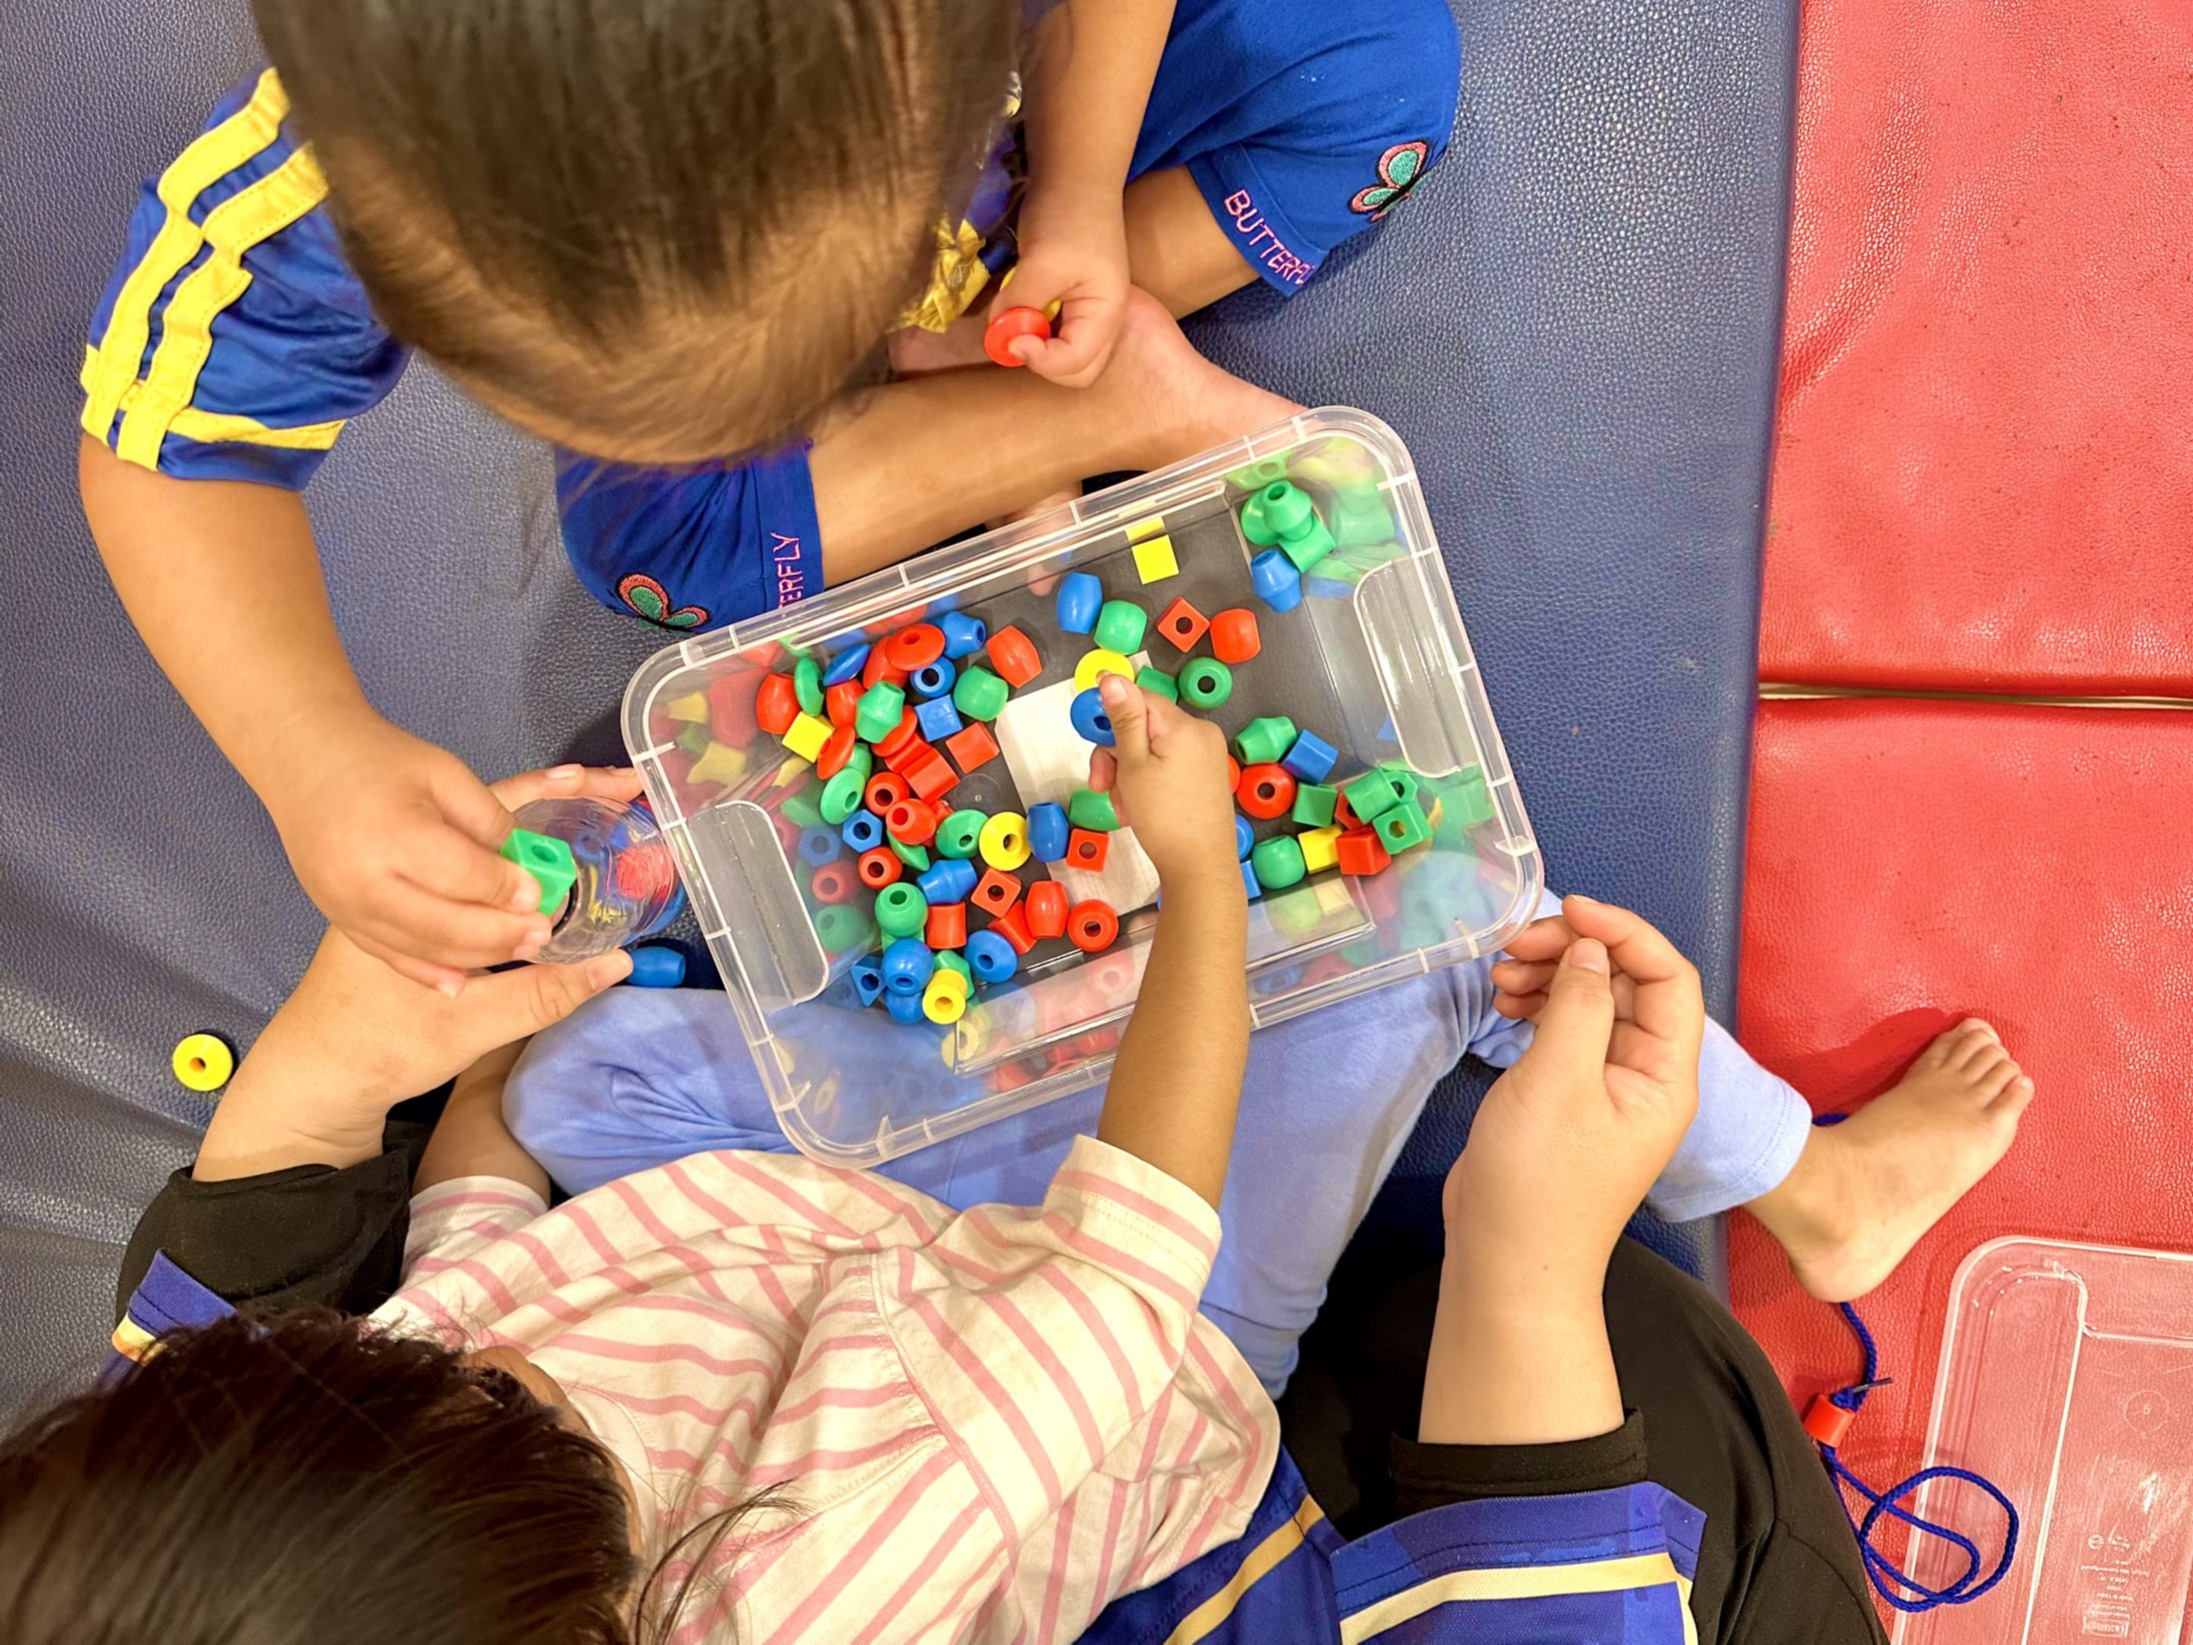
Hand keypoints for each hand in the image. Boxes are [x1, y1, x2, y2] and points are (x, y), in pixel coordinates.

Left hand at [226, 764, 646, 1122]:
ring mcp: (410, 884)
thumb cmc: (384, 1048)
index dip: (556, 832)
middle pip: (493, 825)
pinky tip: (554, 834)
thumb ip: (542, 995)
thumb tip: (615, 963)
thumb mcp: (468, 1029)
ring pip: (481, 836)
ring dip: (542, 812)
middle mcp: (408, 876)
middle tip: (622, 788)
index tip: (607, 826)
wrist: (316, 1071)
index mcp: (410, 897)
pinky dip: (513, 845)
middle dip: (559, 800)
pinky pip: (468, 858)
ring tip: (604, 788)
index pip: (495, 848)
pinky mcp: (415, 897)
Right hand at [270, 717, 605, 993]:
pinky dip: (428, 972)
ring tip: (519, 950)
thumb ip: (488, 816)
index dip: (506, 889)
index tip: (540, 896)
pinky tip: (461, 983)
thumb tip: (528, 864)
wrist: (302, 762)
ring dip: (475, 955)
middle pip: (443, 924)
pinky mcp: (339, 918)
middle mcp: (363, 879)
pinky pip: (389, 956)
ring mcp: (345, 906)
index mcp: (392, 832)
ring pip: (421, 948)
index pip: (462, 875)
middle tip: (540, 934)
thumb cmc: (379, 760)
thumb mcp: (444, 771)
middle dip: (499, 934)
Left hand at [990, 188, 1131, 386]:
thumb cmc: (1067, 216)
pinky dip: (1035, 331)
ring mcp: (1089, 313)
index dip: (1039, 359)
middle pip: (1076, 370)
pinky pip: (1055, 335)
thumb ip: (1019, 305)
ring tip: (1016, 319)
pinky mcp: (1072, 304)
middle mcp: (1103, 322)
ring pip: (1064, 356)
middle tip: (1016, 334)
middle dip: (1042, 362)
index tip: (1011, 336)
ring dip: (1036, 347)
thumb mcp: (1040, 263)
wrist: (1074, 177)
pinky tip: (1021, 309)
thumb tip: (997, 336)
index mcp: (1107, 314)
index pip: (1075, 364)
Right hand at [1085, 674, 1237, 888]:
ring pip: (1152, 749)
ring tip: (1124, 805)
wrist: (1199, 868)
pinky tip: (1139, 808)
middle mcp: (1201, 734)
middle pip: (1143, 726)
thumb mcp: (1133, 766)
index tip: (1088, 730)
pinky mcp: (1206, 777)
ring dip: (1129, 773)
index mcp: (1183, 726)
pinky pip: (1168, 766)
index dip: (1109, 713)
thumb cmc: (1166, 821)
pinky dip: (1148, 782)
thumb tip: (1113, 678)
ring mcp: (1206, 756)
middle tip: (1103, 784)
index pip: (1138, 698)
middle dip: (1117, 754)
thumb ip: (1123, 719)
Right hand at [1440, 897, 1705, 1310]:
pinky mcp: (1568, 1096)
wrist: (1507, 1262)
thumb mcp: (1557, 1082)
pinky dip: (1538, 1005)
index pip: (1668, 976)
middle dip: (1576, 950)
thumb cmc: (1539, 1181)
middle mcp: (1644, 1075)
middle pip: (1627, 982)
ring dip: (1551, 975)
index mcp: (1666, 1075)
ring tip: (1501, 975)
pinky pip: (1565, 1029)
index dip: (1624, 931)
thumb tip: (1589, 950)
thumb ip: (1578, 1005)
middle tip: (1516, 944)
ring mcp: (1605, 1086)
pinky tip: (1504, 1003)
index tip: (1568, 909)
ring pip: (1591, 1001)